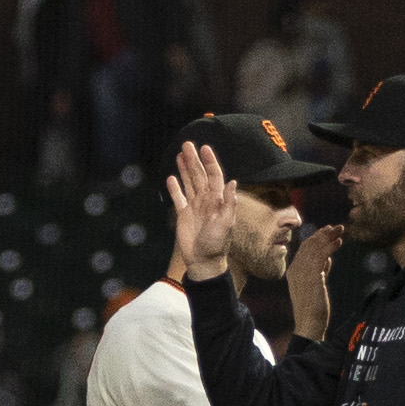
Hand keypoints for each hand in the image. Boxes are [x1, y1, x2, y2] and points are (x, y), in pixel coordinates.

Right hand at [165, 140, 236, 281]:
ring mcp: (195, 207)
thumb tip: (233, 182)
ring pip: (189, 182)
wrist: (204, 261)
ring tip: (180, 154)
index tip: (204, 148)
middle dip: (194, 160)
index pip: (214, 176)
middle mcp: (206, 200)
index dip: (209, 162)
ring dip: (185, 169)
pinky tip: (171, 177)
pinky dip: (175, 188)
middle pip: (199, 175)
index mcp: (218, 200)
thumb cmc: (217, 244)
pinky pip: (178, 197)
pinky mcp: (184, 215)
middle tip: (187, 144)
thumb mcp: (226, 224)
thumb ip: (229, 203)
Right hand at [286, 222, 337, 339]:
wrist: (309, 324)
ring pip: (316, 248)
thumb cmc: (313, 308)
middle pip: (309, 245)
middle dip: (324, 234)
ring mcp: (302, 272)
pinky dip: (330, 247)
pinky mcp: (311, 276)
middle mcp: (295, 269)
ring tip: (341, 230)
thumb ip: (319, 271)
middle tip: (337, 227)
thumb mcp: (315, 286)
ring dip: (329, 237)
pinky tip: (339, 242)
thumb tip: (327, 259)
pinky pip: (321, 256)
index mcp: (293, 271)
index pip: (304, 248)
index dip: (317, 238)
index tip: (328, 231)